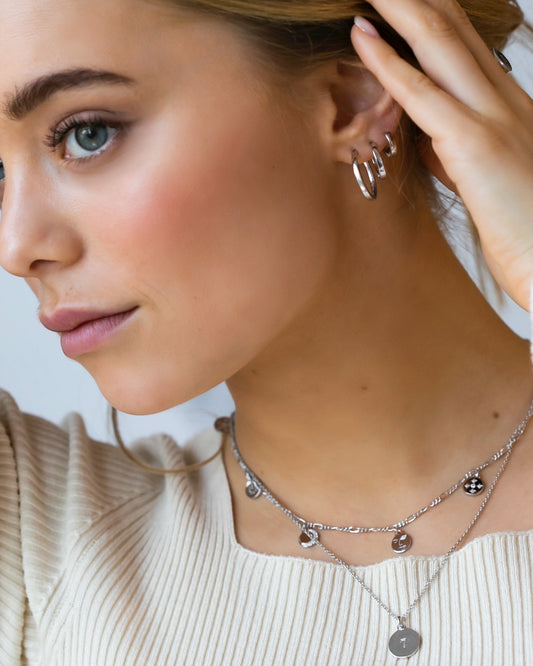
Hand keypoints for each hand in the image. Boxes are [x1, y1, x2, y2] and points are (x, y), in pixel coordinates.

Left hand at [351, 0, 532, 310]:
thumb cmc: (523, 227)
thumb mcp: (484, 179)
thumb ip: (455, 151)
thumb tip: (426, 138)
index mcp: (509, 105)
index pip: (465, 40)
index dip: (429, 10)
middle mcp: (504, 98)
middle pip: (452, 26)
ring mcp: (492, 116)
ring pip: (437, 42)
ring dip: (398, 6)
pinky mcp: (475, 144)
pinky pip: (422, 93)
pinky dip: (387, 60)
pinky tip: (362, 33)